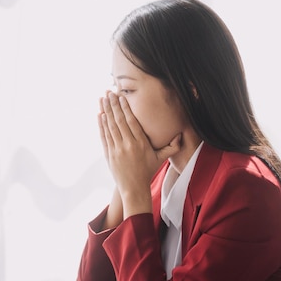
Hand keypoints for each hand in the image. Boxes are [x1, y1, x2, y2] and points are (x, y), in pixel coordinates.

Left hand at [98, 91, 181, 217]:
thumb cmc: (148, 171)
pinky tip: (100, 115)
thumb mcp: (160, 159)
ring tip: (103, 98)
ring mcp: (117, 150)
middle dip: (113, 105)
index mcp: (141, 144)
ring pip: (110, 126)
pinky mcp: (109, 155)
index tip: (121, 96)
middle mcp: (128, 145)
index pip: (132, 121)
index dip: (125, 108)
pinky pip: (104, 136)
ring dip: (106, 111)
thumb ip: (171, 147)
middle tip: (109, 92)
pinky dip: (101, 125)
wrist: (134, 188)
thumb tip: (181, 135)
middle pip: (119, 121)